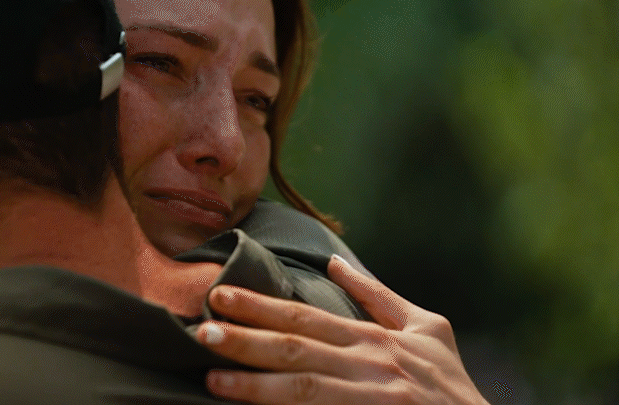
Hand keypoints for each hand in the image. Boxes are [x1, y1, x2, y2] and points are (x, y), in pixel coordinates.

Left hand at [195, 255, 487, 404]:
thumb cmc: (451, 385)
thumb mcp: (426, 330)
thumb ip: (377, 297)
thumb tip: (333, 261)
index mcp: (375, 339)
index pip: (304, 317)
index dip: (259, 307)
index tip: (218, 296)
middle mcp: (371, 365)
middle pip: (296, 349)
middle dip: (246, 339)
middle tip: (201, 332)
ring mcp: (373, 400)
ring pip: (303, 389)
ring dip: (254, 384)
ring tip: (213, 377)